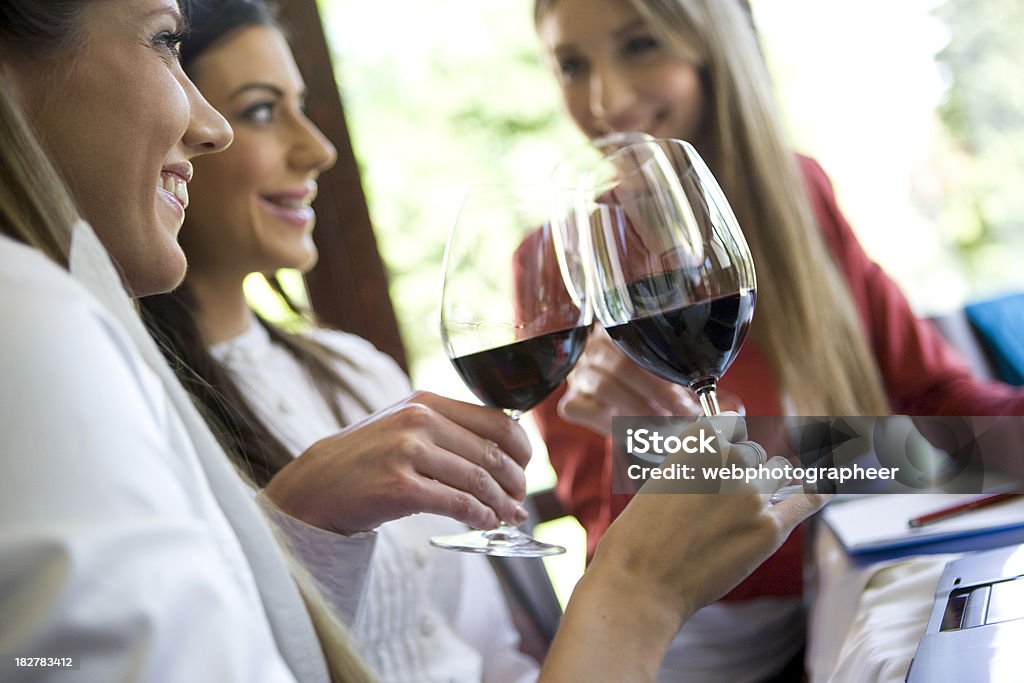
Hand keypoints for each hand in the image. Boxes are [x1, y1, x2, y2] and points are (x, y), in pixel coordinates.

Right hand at [263, 391, 531, 533]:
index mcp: (425, 402)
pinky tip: (485, 523)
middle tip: (520, 500)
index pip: (495, 419)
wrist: (316, 484)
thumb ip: (447, 429)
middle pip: (491, 453)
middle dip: (515, 481)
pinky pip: (457, 503)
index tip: (525, 466)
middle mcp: (418, 421)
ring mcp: (407, 452)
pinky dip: (479, 515)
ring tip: (509, 517)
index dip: (521, 447)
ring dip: (501, 503)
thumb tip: (504, 454)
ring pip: (478, 480)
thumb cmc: (367, 459)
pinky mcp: (399, 487)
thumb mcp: (404, 427)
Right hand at [543, 417, 826, 681]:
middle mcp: (730, 460)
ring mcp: (754, 494)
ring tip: (746, 503)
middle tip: (718, 496)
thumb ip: (693, 463)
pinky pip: (805, 501)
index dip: (728, 436)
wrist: (643, 581)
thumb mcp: (659, 481)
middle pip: (752, 452)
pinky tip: (825, 487)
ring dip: (766, 481)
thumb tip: (720, 459)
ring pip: (777, 471)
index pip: (730, 422)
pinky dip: (817, 492)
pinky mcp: (770, 529)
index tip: (728, 443)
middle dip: (740, 468)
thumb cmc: (640, 534)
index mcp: (699, 442)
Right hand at [558, 328, 699, 435]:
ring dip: (639, 410)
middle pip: (621, 364)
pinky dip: (615, 425)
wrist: (625, 410)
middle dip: (658, 393)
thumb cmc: (650, 387)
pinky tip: (636, 433)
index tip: (691, 397)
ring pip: (605, 387)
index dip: (664, 371)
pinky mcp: (570, 403)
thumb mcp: (667, 376)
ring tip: (664, 426)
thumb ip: (685, 381)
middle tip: (683, 414)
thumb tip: (722, 405)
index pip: (637, 342)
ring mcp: (577, 375)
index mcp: (617, 330)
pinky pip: (590, 412)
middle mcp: (591, 347)